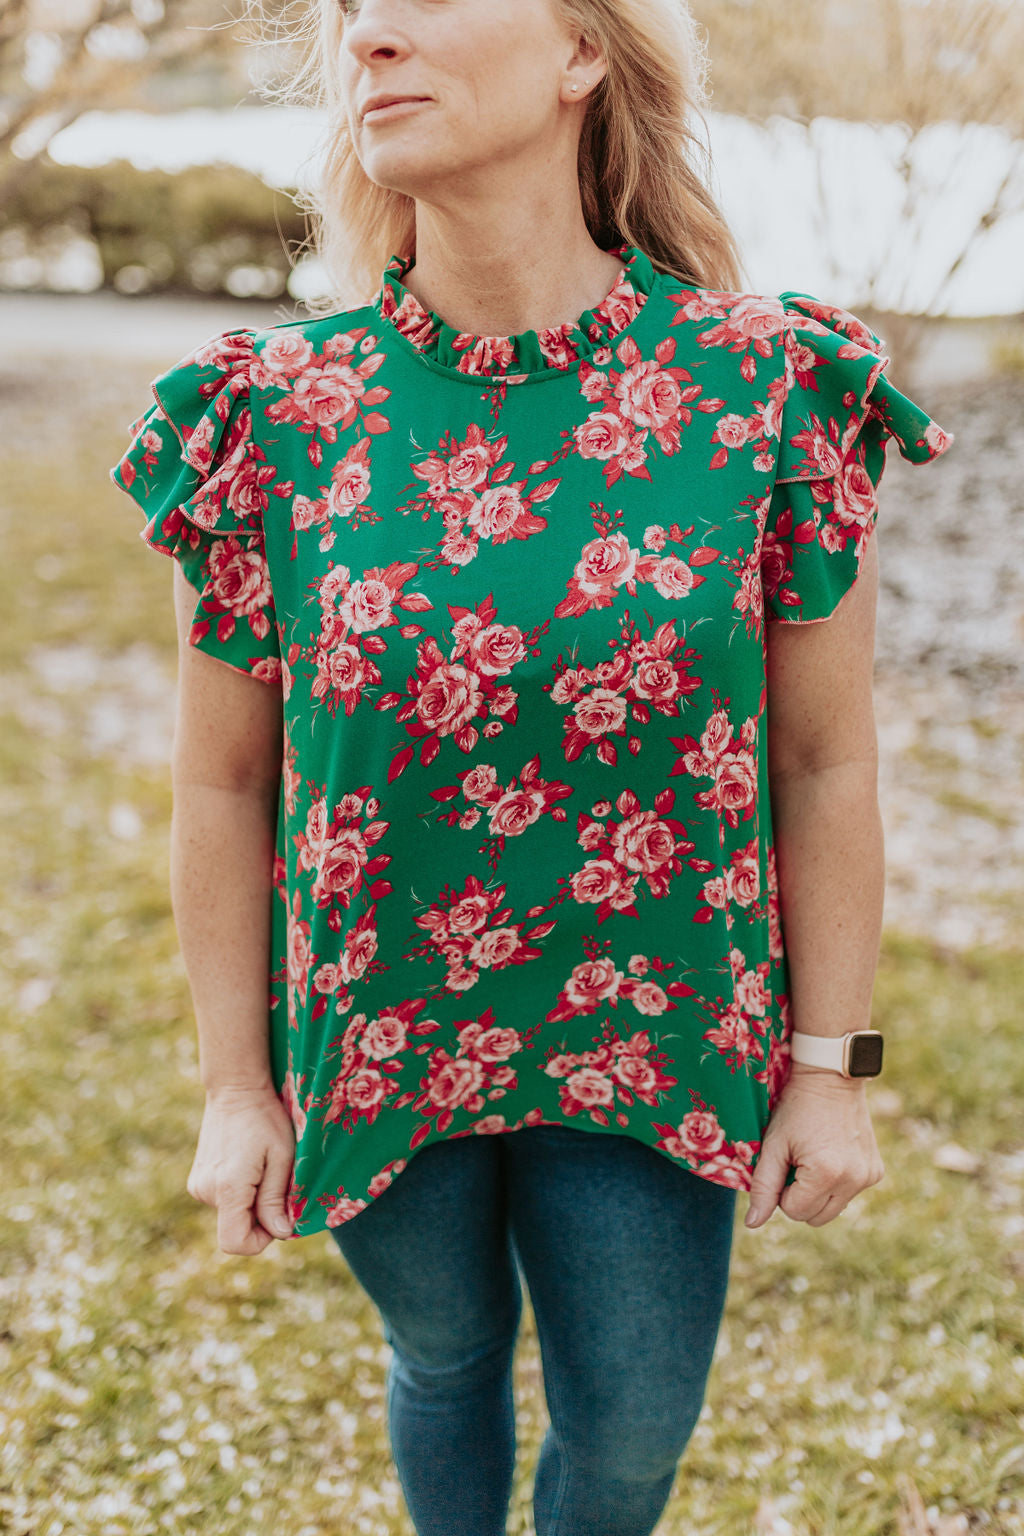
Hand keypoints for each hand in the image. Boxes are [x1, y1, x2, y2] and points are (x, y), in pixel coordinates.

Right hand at [186, 1084, 296, 1254]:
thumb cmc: (265, 1119)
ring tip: (261, 1167)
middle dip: (260, 1218)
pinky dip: (239, 1193)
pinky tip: (248, 1164)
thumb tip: (282, 1233)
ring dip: (250, 1202)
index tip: (278, 1216)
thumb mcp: (282, 1157)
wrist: (235, 1089)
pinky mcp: (197, 1179)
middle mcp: (205, 1191)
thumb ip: (277, 1198)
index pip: (235, 1242)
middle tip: (274, 1181)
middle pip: (235, 1228)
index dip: (261, 1240)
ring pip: (230, 1214)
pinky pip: (222, 1200)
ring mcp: (198, 1185)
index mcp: (227, 1188)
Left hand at [744, 1066, 884, 1228]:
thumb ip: (763, 1186)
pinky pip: (849, 1194)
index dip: (782, 1191)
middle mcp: (854, 1180)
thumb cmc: (796, 1109)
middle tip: (798, 1162)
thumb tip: (753, 1224)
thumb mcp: (774, 1145)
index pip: (795, 1212)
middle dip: (801, 1197)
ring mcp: (869, 1177)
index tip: (786, 1162)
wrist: (832, 1078)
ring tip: (814, 1158)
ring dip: (819, 1193)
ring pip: (834, 1209)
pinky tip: (832, 1155)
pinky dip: (837, 1183)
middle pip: (816, 1218)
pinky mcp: (877, 1172)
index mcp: (826, 1174)